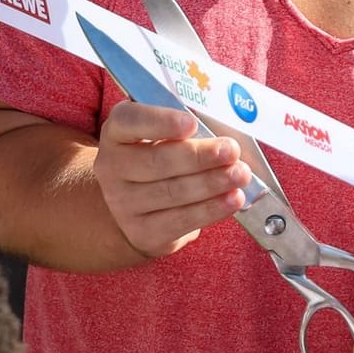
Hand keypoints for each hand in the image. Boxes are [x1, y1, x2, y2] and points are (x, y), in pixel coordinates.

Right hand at [93, 102, 250, 258]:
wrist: (140, 206)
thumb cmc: (164, 158)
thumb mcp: (168, 135)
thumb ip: (191, 129)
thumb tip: (228, 136)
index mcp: (118, 132)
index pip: (130, 121)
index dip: (160, 121)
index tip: (191, 123)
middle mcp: (113, 167)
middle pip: (157, 161)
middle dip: (199, 157)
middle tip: (232, 151)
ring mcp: (123, 203)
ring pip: (172, 192)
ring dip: (211, 183)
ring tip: (240, 174)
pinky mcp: (141, 231)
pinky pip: (180, 220)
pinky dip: (211, 209)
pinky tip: (233, 199)